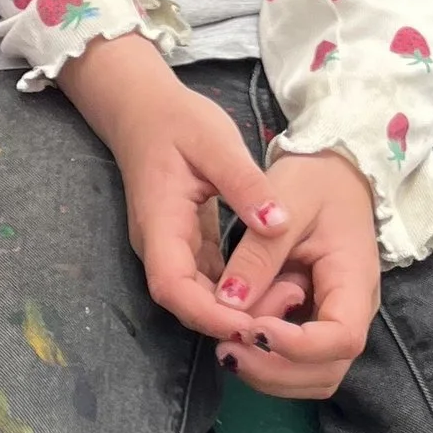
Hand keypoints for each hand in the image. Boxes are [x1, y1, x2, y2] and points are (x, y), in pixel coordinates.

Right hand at [60, 32, 296, 341]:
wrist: (144, 109)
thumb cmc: (178, 121)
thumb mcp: (217, 143)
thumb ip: (246, 185)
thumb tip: (278, 223)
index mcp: (160, 224)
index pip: (172, 287)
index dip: (209, 314)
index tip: (253, 323)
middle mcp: (160, 247)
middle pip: (186, 303)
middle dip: (231, 320)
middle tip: (286, 315)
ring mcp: (171, 249)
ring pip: (199, 297)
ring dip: (237, 310)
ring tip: (288, 303)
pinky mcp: (186, 245)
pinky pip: (209, 281)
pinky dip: (238, 293)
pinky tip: (275, 288)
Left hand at [206, 148, 381, 400]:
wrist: (333, 173)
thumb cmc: (315, 180)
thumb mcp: (287, 202)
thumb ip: (259, 254)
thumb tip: (230, 302)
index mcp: (354, 281)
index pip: (341, 339)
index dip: (297, 346)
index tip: (253, 328)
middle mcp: (351, 312)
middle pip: (325, 372)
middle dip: (273, 369)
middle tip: (225, 346)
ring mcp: (333, 321)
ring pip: (309, 377)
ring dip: (266, 371)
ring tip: (226, 342)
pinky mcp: (313, 322)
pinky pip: (294, 363)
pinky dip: (265, 361)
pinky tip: (236, 333)